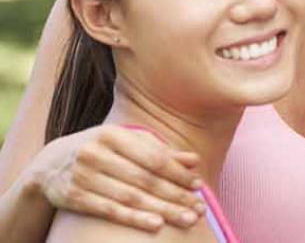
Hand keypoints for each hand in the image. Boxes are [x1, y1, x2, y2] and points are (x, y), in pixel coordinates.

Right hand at [26, 125, 203, 230]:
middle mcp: (94, 153)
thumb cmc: (101, 150)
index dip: (177, 173)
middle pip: (144, 179)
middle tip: (199, 209)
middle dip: (175, 195)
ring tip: (186, 219)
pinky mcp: (72, 196)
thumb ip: (159, 150)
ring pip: (129, 197)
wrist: (49, 164)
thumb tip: (194, 161)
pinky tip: (156, 225)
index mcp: (112, 134)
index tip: (198, 186)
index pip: (153, 157)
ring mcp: (81, 175)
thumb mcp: (126, 143)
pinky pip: (108, 210)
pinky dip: (134, 218)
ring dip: (161, 210)